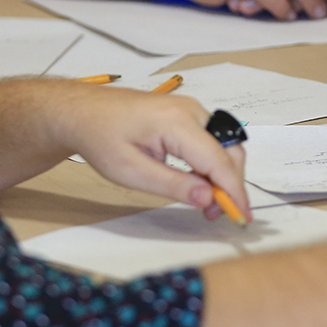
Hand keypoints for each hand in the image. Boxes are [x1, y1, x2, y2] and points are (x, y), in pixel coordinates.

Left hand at [45, 86, 251, 222]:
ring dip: (223, 175)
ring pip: (224, 145)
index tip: (242, 217)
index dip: (234, 191)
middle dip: (231, 185)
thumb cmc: (101, 139)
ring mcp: (191, 109)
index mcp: (177, 122)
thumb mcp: (131, 172)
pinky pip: (212, 140)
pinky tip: (199, 182)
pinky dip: (212, 163)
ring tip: (206, 202)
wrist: (84, 111)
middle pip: (229, 151)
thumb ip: (173, 185)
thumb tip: (208, 197)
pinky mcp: (187, 113)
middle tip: (216, 214)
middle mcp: (192, 110)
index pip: (219, 160)